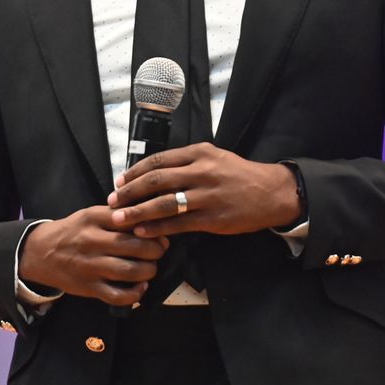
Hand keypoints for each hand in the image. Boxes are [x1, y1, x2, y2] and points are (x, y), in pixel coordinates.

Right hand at [19, 207, 170, 307]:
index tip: (158, 234)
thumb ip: (117, 216)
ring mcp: (90, 266)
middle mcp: (91, 241)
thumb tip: (151, 220)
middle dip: (156, 251)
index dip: (152, 229)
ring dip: (149, 271)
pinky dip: (136, 294)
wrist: (40, 253)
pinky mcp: (89, 287)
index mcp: (93, 218)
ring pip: (131, 271)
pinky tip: (140, 287)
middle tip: (158, 252)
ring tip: (150, 268)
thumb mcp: (90, 215)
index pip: (132, 220)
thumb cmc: (73, 232)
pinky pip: (119, 295)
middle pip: (137, 246)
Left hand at [108, 145, 303, 237]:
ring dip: (138, 211)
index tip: (118, 181)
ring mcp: (208, 196)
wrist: (272, 193)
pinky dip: (158, 228)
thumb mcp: (213, 157)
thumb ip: (185, 161)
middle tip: (112, 200)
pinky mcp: (214, 218)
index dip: (135, 172)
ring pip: (165, 203)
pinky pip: (179, 224)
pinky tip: (142, 231)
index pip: (158, 160)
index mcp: (199, 153)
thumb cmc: (238, 175)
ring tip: (119, 218)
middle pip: (157, 180)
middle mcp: (202, 172)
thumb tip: (151, 172)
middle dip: (130, 191)